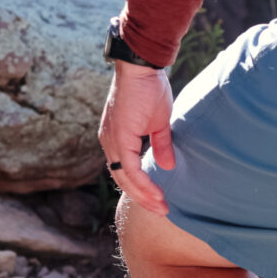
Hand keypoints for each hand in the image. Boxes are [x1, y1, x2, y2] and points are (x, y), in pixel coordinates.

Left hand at [98, 63, 177, 215]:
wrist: (142, 67)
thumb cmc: (150, 88)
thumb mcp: (159, 122)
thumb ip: (160, 145)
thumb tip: (167, 166)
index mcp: (116, 138)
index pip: (125, 171)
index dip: (141, 188)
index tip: (159, 199)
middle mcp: (109, 142)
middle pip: (122, 179)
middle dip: (143, 197)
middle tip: (161, 210)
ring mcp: (112, 140)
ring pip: (124, 178)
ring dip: (144, 195)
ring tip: (161, 207)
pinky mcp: (119, 137)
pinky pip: (130, 169)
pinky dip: (143, 184)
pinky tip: (156, 194)